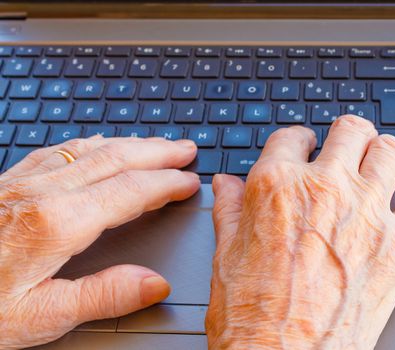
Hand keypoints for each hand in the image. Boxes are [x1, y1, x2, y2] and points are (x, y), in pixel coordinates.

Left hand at [0, 136, 199, 348]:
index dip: (166, 184)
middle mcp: (41, 192)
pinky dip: (92, 144)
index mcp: (55, 223)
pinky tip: (98, 146)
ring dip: (129, 143)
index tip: (189, 182)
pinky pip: (60, 151)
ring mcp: (22, 181)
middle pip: (114, 158)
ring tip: (155, 144)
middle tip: (185, 148)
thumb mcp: (39, 317)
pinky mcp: (8, 181)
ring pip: (89, 149)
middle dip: (157, 152)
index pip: (129, 191)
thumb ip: (103, 296)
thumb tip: (154, 283)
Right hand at [207, 115, 394, 348]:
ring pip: (389, 151)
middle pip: (349, 132)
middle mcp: (325, 189)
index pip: (291, 137)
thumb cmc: (251, 317)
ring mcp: (368, 214)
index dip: (294, 140)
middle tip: (342, 146)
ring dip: (381, 150)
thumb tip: (226, 184)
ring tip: (375, 158)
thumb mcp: (225, 254)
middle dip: (343, 136)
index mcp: (277, 186)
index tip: (299, 148)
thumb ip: (229, 209)